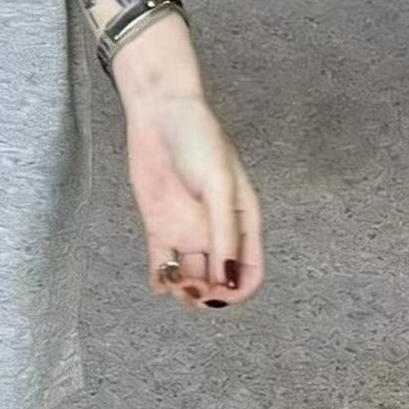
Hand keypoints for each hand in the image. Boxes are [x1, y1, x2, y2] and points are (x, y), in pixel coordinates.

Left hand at [123, 89, 264, 310]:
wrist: (159, 114)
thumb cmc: (199, 140)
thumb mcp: (219, 186)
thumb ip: (224, 233)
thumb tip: (230, 279)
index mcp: (243, 222)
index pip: (249, 271)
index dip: (238, 291)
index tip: (220, 294)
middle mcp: (217, 232)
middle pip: (218, 281)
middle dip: (207, 294)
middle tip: (191, 287)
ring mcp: (187, 231)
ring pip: (191, 277)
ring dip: (184, 289)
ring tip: (173, 280)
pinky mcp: (160, 227)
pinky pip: (163, 264)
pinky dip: (161, 279)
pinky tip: (158, 283)